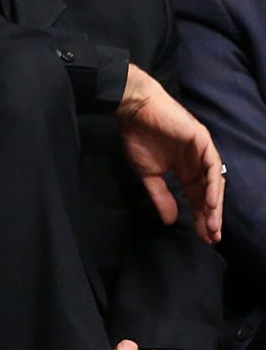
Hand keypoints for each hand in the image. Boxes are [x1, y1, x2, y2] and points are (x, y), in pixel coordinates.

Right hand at [117, 66, 223, 243]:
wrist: (134, 111)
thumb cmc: (138, 138)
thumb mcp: (148, 175)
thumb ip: (161, 197)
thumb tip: (170, 221)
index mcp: (186, 170)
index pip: (197, 198)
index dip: (201, 217)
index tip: (203, 237)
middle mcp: (198, 163)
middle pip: (209, 194)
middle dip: (211, 216)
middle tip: (211, 237)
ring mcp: (202, 152)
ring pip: (214, 182)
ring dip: (215, 204)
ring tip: (212, 225)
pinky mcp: (202, 141)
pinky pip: (212, 165)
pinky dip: (212, 184)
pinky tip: (210, 201)